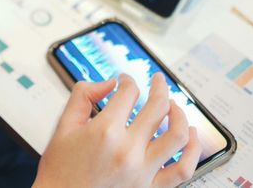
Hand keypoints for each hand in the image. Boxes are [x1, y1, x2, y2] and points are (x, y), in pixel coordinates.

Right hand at [33, 73, 201, 187]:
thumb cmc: (60, 171)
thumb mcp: (63, 126)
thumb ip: (83, 96)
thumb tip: (108, 83)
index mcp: (105, 132)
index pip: (128, 93)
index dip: (127, 81)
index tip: (124, 81)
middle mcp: (128, 151)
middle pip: (157, 108)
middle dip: (159, 87)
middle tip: (157, 81)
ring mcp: (142, 172)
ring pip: (177, 135)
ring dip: (180, 114)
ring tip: (174, 106)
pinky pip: (182, 170)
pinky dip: (192, 151)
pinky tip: (191, 137)